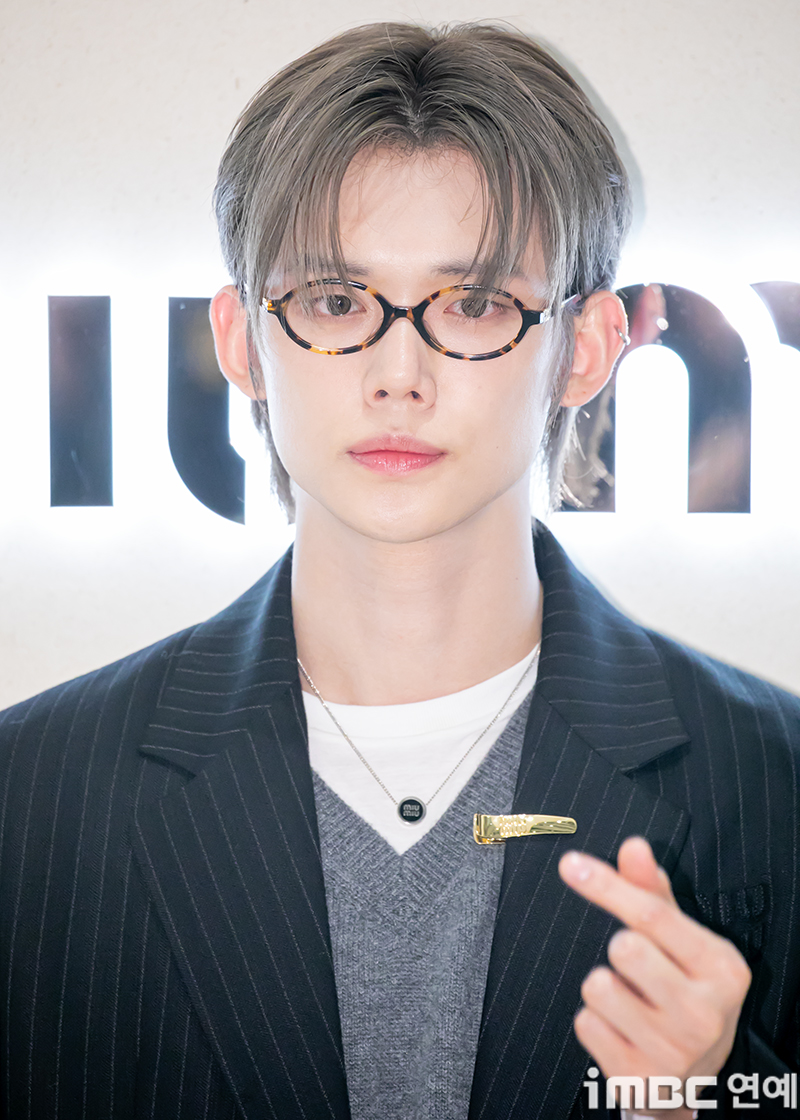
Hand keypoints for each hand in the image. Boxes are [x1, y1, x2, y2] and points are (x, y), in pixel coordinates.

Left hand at [558, 836, 751, 1118]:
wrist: (689, 1077)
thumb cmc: (684, 991)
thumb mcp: (682, 942)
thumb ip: (653, 893)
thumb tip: (634, 847)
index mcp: (722, 967)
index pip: (654, 915)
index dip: (607, 885)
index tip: (570, 864)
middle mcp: (706, 1013)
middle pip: (625, 948)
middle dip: (617, 949)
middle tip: (634, 966)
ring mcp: (675, 1052)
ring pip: (598, 987)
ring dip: (602, 987)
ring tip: (630, 1001)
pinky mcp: (640, 1080)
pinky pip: (586, 1024)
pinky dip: (595, 1021)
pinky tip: (621, 1030)